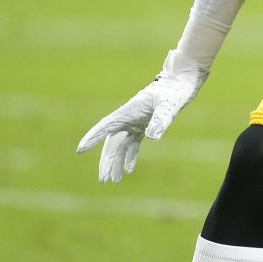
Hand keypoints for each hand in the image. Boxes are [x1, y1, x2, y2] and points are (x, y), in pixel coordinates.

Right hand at [75, 49, 208, 182]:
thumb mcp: (169, 105)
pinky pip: (132, 144)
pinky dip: (130, 157)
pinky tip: (129, 170)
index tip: (80, 150)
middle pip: (112, 142)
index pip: (106, 127)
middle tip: (103, 180)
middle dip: (106, 161)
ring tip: (115, 181)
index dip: (93, 138)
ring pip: (121, 146)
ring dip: (116, 162)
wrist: (182, 80)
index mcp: (129, 111)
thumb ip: (161, 119)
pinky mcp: (144, 125)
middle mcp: (128, 117)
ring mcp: (135, 122)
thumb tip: (152, 137)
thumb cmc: (175, 89)